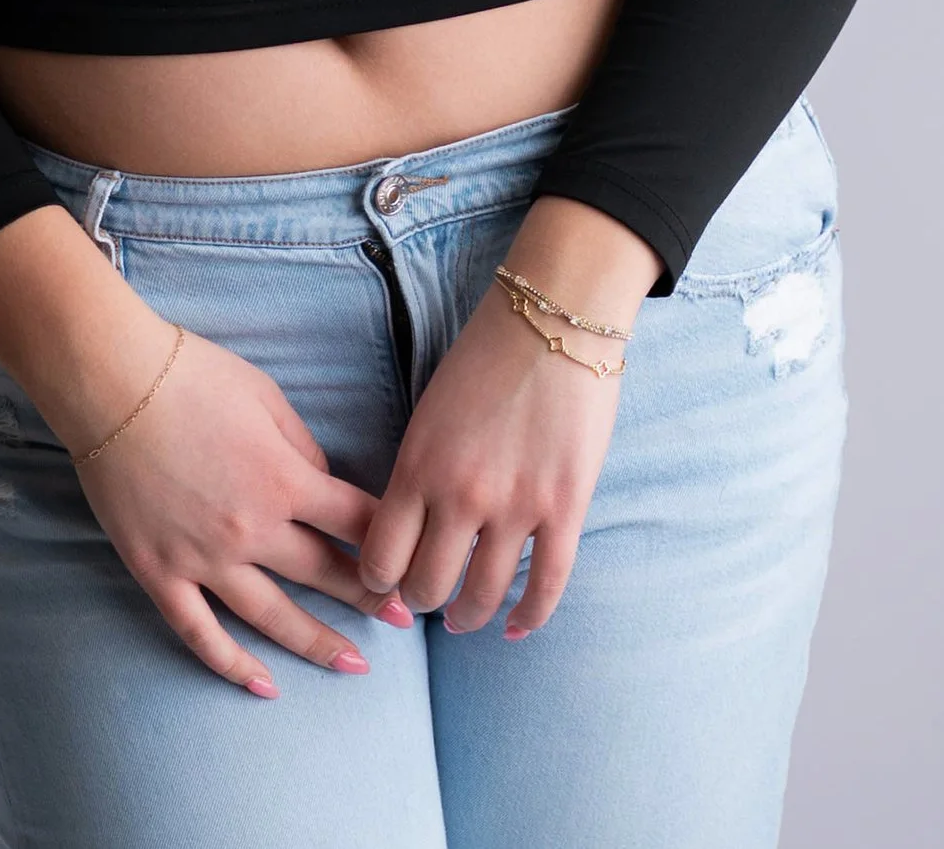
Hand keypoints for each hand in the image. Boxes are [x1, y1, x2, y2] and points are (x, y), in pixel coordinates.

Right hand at [75, 323, 414, 694]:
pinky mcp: (159, 572)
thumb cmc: (191, 375)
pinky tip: (265, 686)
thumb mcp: (266, 396)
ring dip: (317, 642)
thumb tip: (320, 483)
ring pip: (272, 616)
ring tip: (354, 665)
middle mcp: (251, 528)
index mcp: (283, 478)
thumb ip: (301, 447)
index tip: (410, 560)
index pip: (355, 521)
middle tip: (404, 620)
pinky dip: (233, 665)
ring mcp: (203, 557)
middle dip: (370, 597)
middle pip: (324, 572)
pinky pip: (200, 633)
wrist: (112, 383)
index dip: (389, 542)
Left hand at [358, 196, 660, 637]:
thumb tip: (405, 533)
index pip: (380, 559)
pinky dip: (528, 617)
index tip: (387, 583)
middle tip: (428, 597)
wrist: (554, 318)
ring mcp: (515, 505)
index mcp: (417, 465)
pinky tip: (514, 626)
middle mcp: (460, 495)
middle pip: (426, 588)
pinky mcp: (564, 507)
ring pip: (481, 596)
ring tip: (465, 616)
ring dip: (468, 616)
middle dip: (422, 601)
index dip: (379, 583)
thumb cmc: (486, 356)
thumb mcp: (429, 412)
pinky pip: (545, 585)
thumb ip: (417, 472)